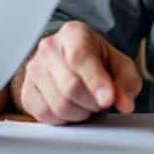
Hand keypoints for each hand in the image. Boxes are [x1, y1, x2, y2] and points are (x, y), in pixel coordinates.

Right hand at [13, 21, 141, 123]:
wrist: (71, 61)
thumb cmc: (96, 61)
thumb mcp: (120, 66)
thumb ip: (126, 82)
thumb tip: (124, 103)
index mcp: (73, 34)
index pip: (80, 58)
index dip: (95, 82)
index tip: (108, 100)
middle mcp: (49, 48)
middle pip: (70, 87)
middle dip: (92, 102)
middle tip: (100, 101)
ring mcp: (34, 69)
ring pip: (59, 105)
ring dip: (80, 113)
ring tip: (86, 103)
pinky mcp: (26, 91)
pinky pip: (45, 115)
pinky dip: (64, 119)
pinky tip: (71, 108)